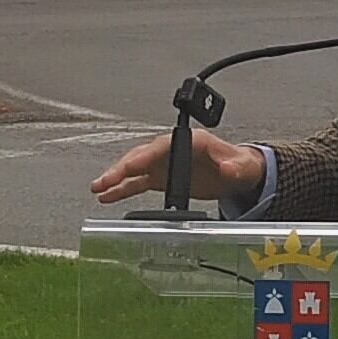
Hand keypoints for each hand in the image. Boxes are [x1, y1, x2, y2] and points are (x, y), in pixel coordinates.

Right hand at [90, 127, 264, 206]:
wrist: (237, 174)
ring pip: (134, 169)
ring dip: (115, 179)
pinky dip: (122, 189)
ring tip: (97, 188)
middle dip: (121, 168)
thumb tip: (228, 168)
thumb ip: (233, 166)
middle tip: (105, 180)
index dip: (144, 156)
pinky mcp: (160, 178)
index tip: (130, 166)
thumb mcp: (239, 165)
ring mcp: (163, 164)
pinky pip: (137, 183)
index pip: (161, 147)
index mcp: (189, 141)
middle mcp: (172, 150)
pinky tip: (107, 196)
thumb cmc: (237, 163)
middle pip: (141, 156)